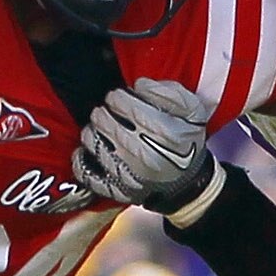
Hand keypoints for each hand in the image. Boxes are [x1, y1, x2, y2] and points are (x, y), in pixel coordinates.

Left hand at [73, 80, 217, 212]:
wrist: (187, 183)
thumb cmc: (186, 142)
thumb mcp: (193, 112)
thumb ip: (170, 93)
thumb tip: (141, 85)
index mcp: (167, 134)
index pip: (129, 107)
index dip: (118, 97)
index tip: (116, 96)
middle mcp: (148, 155)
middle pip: (108, 124)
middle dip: (102, 112)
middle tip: (105, 111)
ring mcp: (131, 175)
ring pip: (95, 145)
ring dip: (91, 131)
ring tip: (98, 127)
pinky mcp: (119, 190)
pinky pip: (89, 175)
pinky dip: (81, 161)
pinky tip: (85, 151)